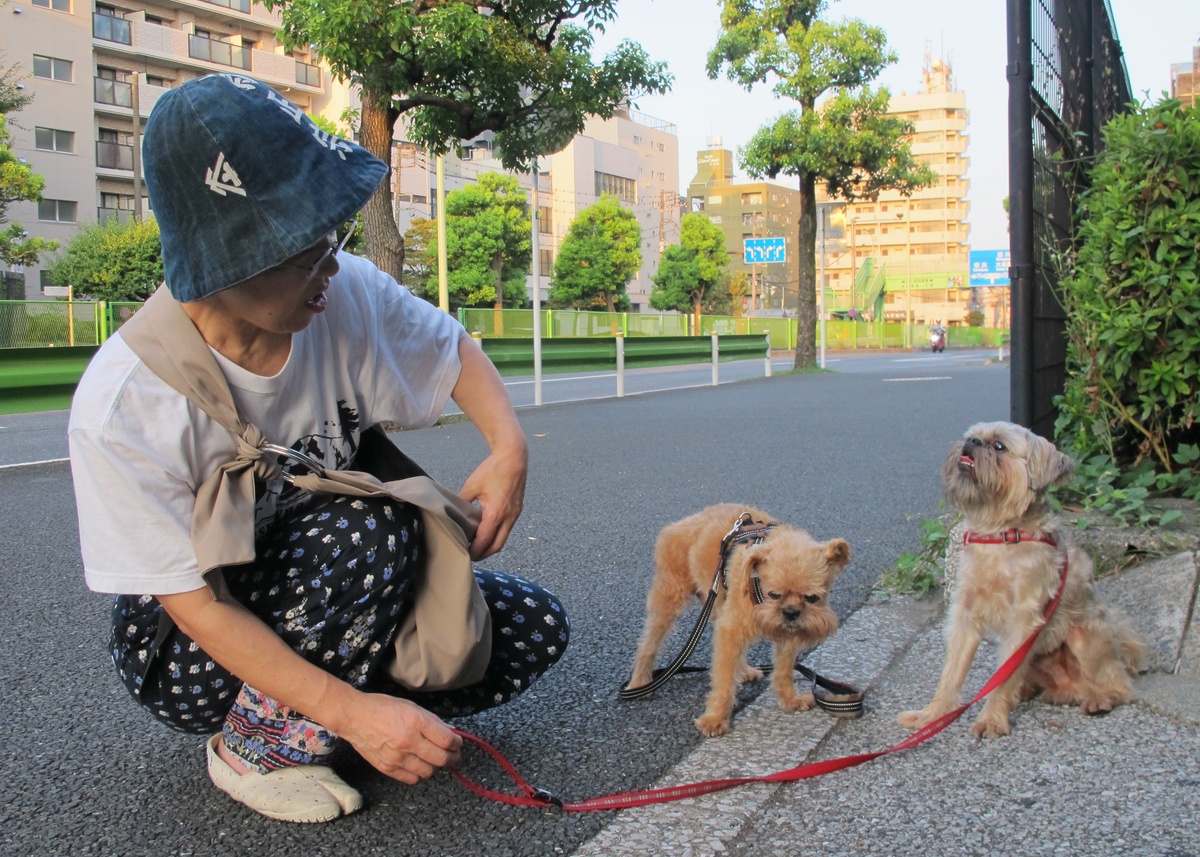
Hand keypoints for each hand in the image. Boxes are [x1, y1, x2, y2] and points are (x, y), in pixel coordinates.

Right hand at [342, 694, 461, 783]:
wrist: (354, 717)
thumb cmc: (382, 707)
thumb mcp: (411, 706)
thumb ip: (432, 721)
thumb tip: (450, 733)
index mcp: (416, 722)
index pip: (447, 740)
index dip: (457, 743)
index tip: (457, 742)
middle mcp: (408, 741)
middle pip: (441, 759)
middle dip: (452, 758)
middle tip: (454, 755)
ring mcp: (397, 757)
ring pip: (428, 772)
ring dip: (436, 766)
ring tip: (434, 759)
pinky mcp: (387, 768)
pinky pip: (412, 779)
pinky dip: (419, 773)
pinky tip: (418, 764)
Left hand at [459, 445, 526, 559]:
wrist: (514, 456)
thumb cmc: (492, 469)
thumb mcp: (472, 485)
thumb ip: (461, 502)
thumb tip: (450, 513)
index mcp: (496, 513)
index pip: (484, 540)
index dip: (474, 550)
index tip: (464, 554)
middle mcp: (509, 517)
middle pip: (497, 546)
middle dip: (483, 553)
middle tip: (470, 556)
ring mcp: (515, 514)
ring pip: (503, 539)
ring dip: (491, 546)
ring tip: (477, 547)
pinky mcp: (517, 510)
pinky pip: (507, 529)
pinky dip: (497, 536)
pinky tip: (487, 533)